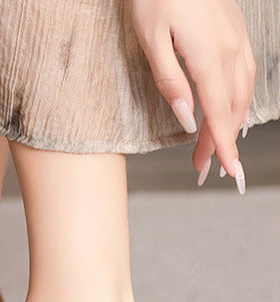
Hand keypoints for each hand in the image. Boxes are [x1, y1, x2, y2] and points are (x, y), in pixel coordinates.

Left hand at [129, 0, 255, 193]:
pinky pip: (245, 74)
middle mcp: (231, 50)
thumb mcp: (151, 41)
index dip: (224, 146)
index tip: (230, 173)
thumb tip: (189, 119)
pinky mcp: (236, 32)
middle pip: (231, 108)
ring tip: (214, 148)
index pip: (220, 113)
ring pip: (241, 92)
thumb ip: (170, 82)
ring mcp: (237, 39)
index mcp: (209, 57)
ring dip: (229, 124)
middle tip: (205, 169)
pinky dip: (238, 100)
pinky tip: (231, 110)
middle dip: (220, 142)